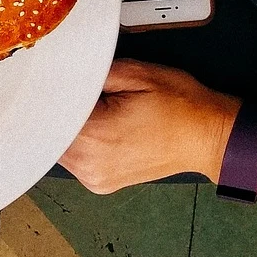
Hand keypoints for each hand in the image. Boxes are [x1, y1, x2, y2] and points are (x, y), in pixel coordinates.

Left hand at [59, 59, 237, 192]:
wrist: (210, 136)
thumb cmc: (181, 106)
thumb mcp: (137, 73)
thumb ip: (92, 73)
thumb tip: (64, 75)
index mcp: (94, 136)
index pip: (45, 116)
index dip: (46, 98)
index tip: (47, 86)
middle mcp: (89, 164)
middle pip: (47, 135)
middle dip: (57, 113)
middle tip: (75, 95)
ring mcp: (93, 178)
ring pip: (58, 149)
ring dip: (66, 130)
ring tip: (94, 113)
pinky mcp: (99, 183)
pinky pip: (74, 160)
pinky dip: (78, 145)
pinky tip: (98, 130)